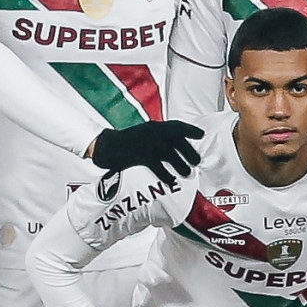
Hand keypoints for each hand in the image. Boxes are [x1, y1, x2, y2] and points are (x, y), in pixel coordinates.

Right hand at [89, 119, 204, 182]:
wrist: (105, 146)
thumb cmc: (126, 142)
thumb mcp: (144, 134)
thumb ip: (158, 137)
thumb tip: (176, 147)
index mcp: (154, 126)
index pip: (176, 125)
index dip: (190, 130)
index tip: (201, 134)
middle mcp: (152, 132)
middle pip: (177, 141)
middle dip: (189, 152)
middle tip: (196, 161)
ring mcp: (146, 144)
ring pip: (170, 154)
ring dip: (181, 165)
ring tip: (187, 173)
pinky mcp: (140, 156)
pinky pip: (158, 167)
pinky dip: (166, 175)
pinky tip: (172, 181)